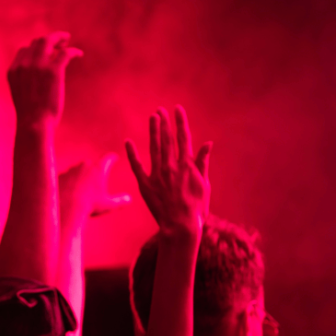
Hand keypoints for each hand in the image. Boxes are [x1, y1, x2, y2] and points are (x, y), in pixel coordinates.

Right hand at [7, 32, 82, 129]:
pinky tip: (79, 54)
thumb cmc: (30, 117)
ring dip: (59, 38)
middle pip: (37, 42)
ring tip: (67, 42)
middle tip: (60, 43)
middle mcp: (24, 64)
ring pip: (49, 41)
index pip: (24, 50)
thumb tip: (37, 81)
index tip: (47, 52)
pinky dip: (73, 51)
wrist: (34, 124)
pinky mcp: (54, 70)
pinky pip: (65, 53)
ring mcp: (38, 65)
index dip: (36, 49)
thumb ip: (25, 83)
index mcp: (14, 70)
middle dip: (48, 40)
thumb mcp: (22, 96)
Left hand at [59, 154, 130, 224]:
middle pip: (92, 165)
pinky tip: (69, 193)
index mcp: (99, 169)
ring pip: (78, 171)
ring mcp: (71, 170)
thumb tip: (129, 199)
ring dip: (80, 177)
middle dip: (94, 171)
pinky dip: (69, 184)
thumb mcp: (108, 205)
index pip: (108, 159)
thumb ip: (119, 201)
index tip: (114, 158)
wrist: (65, 208)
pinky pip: (66, 178)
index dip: (112, 158)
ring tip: (81, 190)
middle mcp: (85, 165)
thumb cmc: (89, 206)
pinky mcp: (60, 175)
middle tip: (95, 180)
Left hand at [125, 105, 211, 234]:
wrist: (180, 226)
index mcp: (186, 165)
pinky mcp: (145, 185)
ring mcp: (157, 175)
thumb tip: (208, 143)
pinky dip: (132, 153)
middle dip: (164, 123)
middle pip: (167, 140)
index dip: (180, 122)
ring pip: (154, 148)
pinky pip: (137, 166)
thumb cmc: (196, 208)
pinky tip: (128, 142)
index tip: (177, 109)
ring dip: (153, 132)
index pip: (183, 138)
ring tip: (152, 117)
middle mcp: (171, 166)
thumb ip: (202, 162)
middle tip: (160, 110)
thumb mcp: (204, 184)